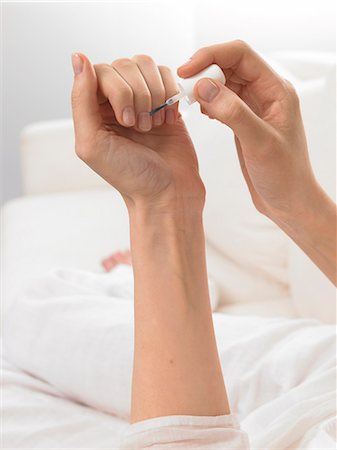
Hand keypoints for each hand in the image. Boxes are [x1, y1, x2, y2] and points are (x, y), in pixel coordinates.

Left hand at [71, 53, 204, 212]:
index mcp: (94, 110)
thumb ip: (80, 100)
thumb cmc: (131, 176)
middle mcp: (117, 101)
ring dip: (155, 95)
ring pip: (147, 66)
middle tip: (142, 128)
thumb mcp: (92, 143)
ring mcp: (143, 99)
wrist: (168, 192)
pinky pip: (168, 76)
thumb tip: (78, 58)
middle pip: (125, 65)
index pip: (101, 72)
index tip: (126, 121)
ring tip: (154, 124)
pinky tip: (168, 120)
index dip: (118, 90)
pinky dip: (170, 95)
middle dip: (138, 96)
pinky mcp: (166, 103)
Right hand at [177, 40, 317, 222]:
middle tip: (184, 87)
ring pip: (224, 83)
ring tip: (188, 99)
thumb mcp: (259, 142)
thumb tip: (204, 87)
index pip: (241, 55)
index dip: (212, 56)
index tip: (188, 70)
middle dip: (205, 70)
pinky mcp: (243, 122)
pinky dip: (208, 102)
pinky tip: (200, 112)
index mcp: (276, 90)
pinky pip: (222, 101)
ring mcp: (254, 107)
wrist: (288, 200)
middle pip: (230, 65)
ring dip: (205, 86)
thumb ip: (233, 112)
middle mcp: (265, 94)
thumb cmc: (284, 174)